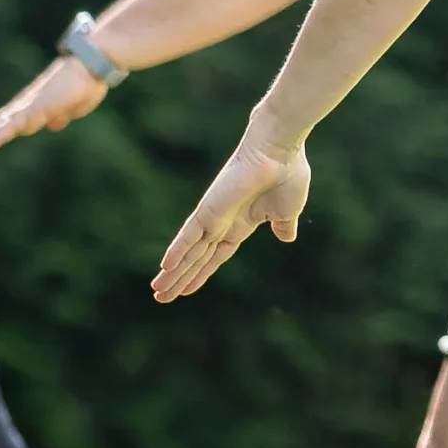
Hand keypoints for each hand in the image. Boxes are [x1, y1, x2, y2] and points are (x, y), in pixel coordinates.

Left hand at [0, 55, 109, 168]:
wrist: (93, 64)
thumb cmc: (87, 82)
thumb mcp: (74, 107)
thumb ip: (61, 115)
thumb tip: (54, 124)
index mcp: (32, 109)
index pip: (2, 126)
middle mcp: (24, 108)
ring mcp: (27, 108)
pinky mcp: (36, 109)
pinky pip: (13, 126)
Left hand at [151, 126, 310, 301]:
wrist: (281, 150)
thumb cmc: (288, 175)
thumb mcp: (289, 209)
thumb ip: (283, 225)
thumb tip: (286, 238)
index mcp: (242, 224)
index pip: (216, 255)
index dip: (202, 273)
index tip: (186, 289)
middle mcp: (223, 222)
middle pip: (197, 258)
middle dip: (181, 278)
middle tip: (162, 297)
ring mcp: (213, 216)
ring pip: (189, 252)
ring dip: (174, 272)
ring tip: (158, 291)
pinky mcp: (208, 209)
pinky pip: (189, 235)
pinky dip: (177, 251)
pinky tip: (165, 267)